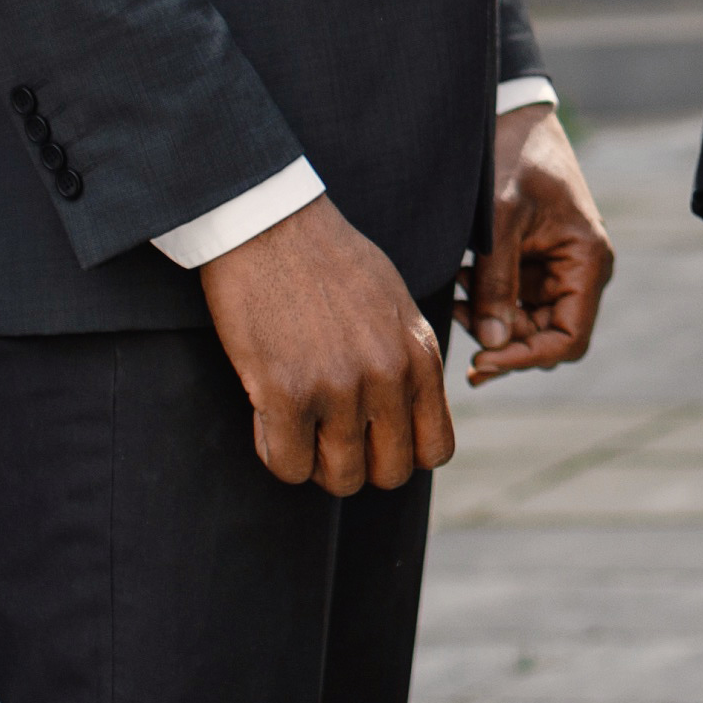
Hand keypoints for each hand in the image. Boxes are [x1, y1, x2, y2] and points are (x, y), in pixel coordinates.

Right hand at [194, 194, 455, 493]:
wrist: (271, 224)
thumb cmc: (329, 260)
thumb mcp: (395, 305)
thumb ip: (408, 358)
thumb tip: (409, 411)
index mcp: (420, 355)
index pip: (435, 449)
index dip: (401, 454)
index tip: (372, 437)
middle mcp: (389, 377)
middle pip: (389, 474)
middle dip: (358, 465)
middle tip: (327, 436)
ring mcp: (339, 388)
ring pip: (340, 479)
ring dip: (315, 464)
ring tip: (297, 426)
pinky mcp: (286, 393)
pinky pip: (287, 466)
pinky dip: (275, 454)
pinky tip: (267, 419)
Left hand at [465, 100, 614, 386]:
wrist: (511, 115)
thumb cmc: (513, 158)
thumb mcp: (500, 221)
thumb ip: (496, 285)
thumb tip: (492, 345)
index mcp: (587, 261)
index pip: (567, 339)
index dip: (525, 358)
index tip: (480, 361)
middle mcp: (580, 270)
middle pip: (546, 337)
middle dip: (502, 340)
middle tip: (457, 323)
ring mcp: (559, 267)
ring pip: (527, 323)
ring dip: (490, 320)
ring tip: (455, 296)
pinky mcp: (536, 261)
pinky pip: (514, 300)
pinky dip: (486, 300)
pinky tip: (460, 282)